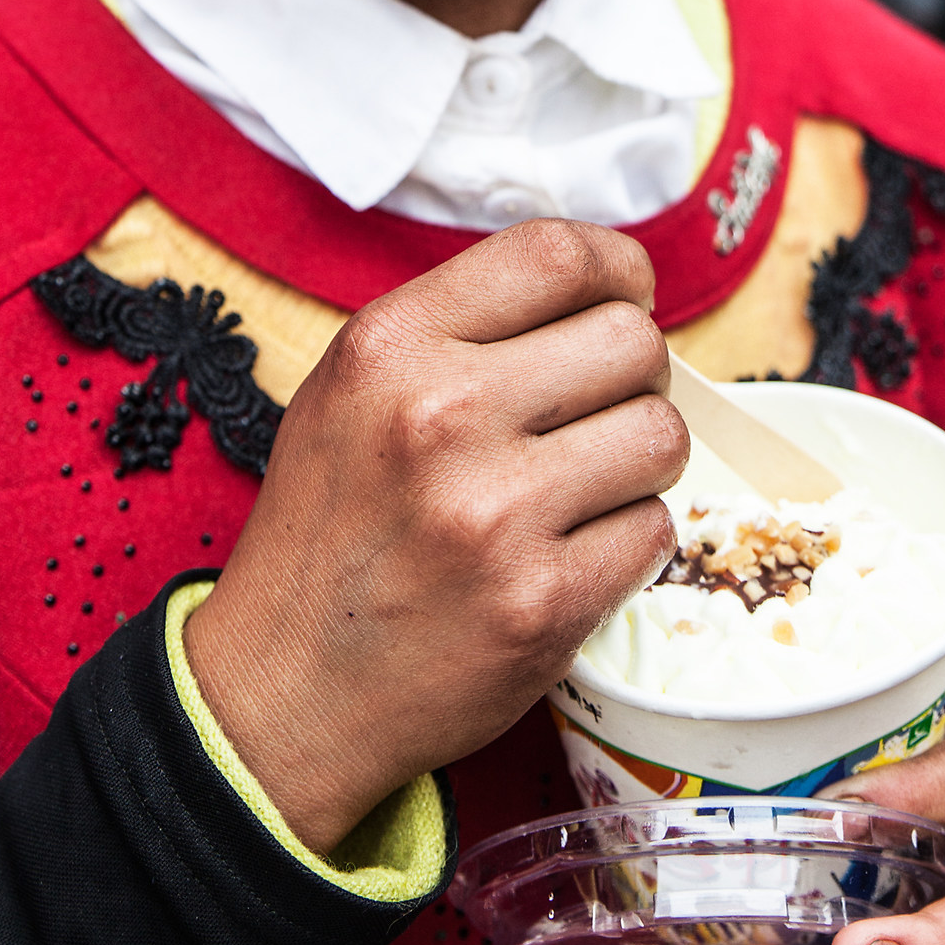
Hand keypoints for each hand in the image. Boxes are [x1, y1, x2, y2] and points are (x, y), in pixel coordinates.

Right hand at [184, 221, 685, 853]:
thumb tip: (601, 293)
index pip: (558, 254)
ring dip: (639, 461)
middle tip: (594, 413)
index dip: (617, 270)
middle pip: (632, 341)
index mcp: (393, 346)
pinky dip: (627, 542)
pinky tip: (568, 552)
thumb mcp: (351, 389)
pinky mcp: (542, 604)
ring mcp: (495, 514)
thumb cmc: (329, 531)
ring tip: (583, 486)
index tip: (623, 299)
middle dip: (632, 376)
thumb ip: (460, 328)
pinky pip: (654, 532)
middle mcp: (442, 415)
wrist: (283, 690)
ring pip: (661, 435)